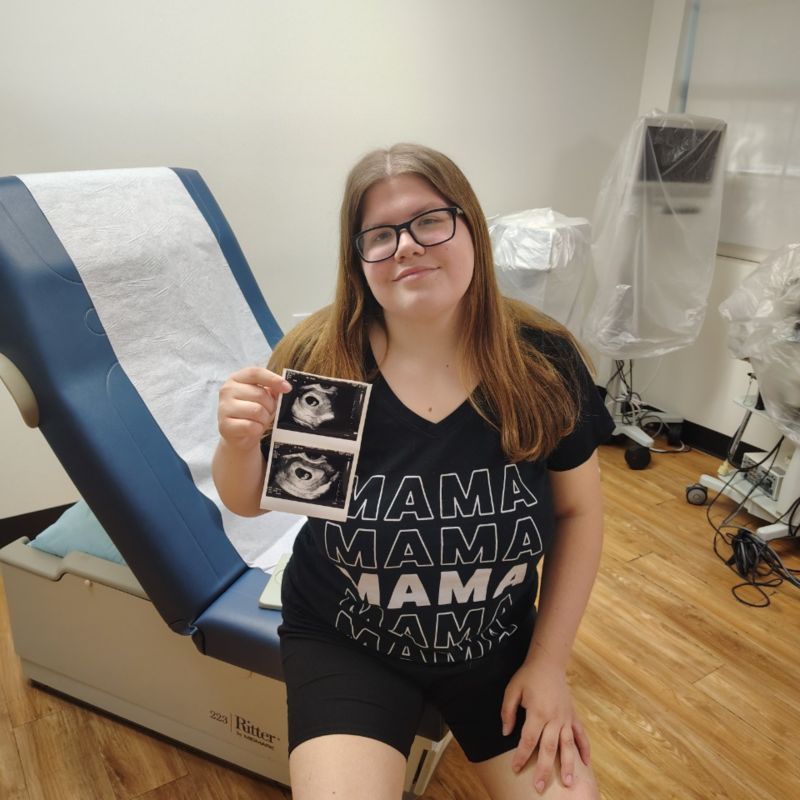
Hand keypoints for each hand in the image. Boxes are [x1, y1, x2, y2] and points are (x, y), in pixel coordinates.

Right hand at [217, 367, 290, 451]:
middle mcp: (227, 390)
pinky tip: (253, 429)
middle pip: (260, 394)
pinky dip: (257, 429)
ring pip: (256, 411)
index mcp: (236, 379)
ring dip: (264, 418)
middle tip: (268, 412)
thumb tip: (284, 387)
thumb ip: (272, 390)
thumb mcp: (263, 399)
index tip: (287, 388)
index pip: (255, 373)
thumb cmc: (252, 414)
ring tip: (260, 421)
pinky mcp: (225, 425)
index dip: (273, 379)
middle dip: (270, 406)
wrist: (239, 436)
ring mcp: (224, 407)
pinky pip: (251, 426)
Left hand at [500, 659, 590, 793]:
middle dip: (544, 769)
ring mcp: (566, 718)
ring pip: (568, 745)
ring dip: (568, 765)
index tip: (515, 768)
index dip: (521, 755)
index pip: (528, 740)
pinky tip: (586, 764)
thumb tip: (505, 733)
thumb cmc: (528, 676)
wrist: (548, 662)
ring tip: (569, 783)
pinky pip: (581, 735)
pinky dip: (585, 749)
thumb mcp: (512, 690)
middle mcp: (554, 718)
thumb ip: (508, 712)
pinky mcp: (573, 716)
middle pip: (549, 748)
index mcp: (538, 712)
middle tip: (539, 787)